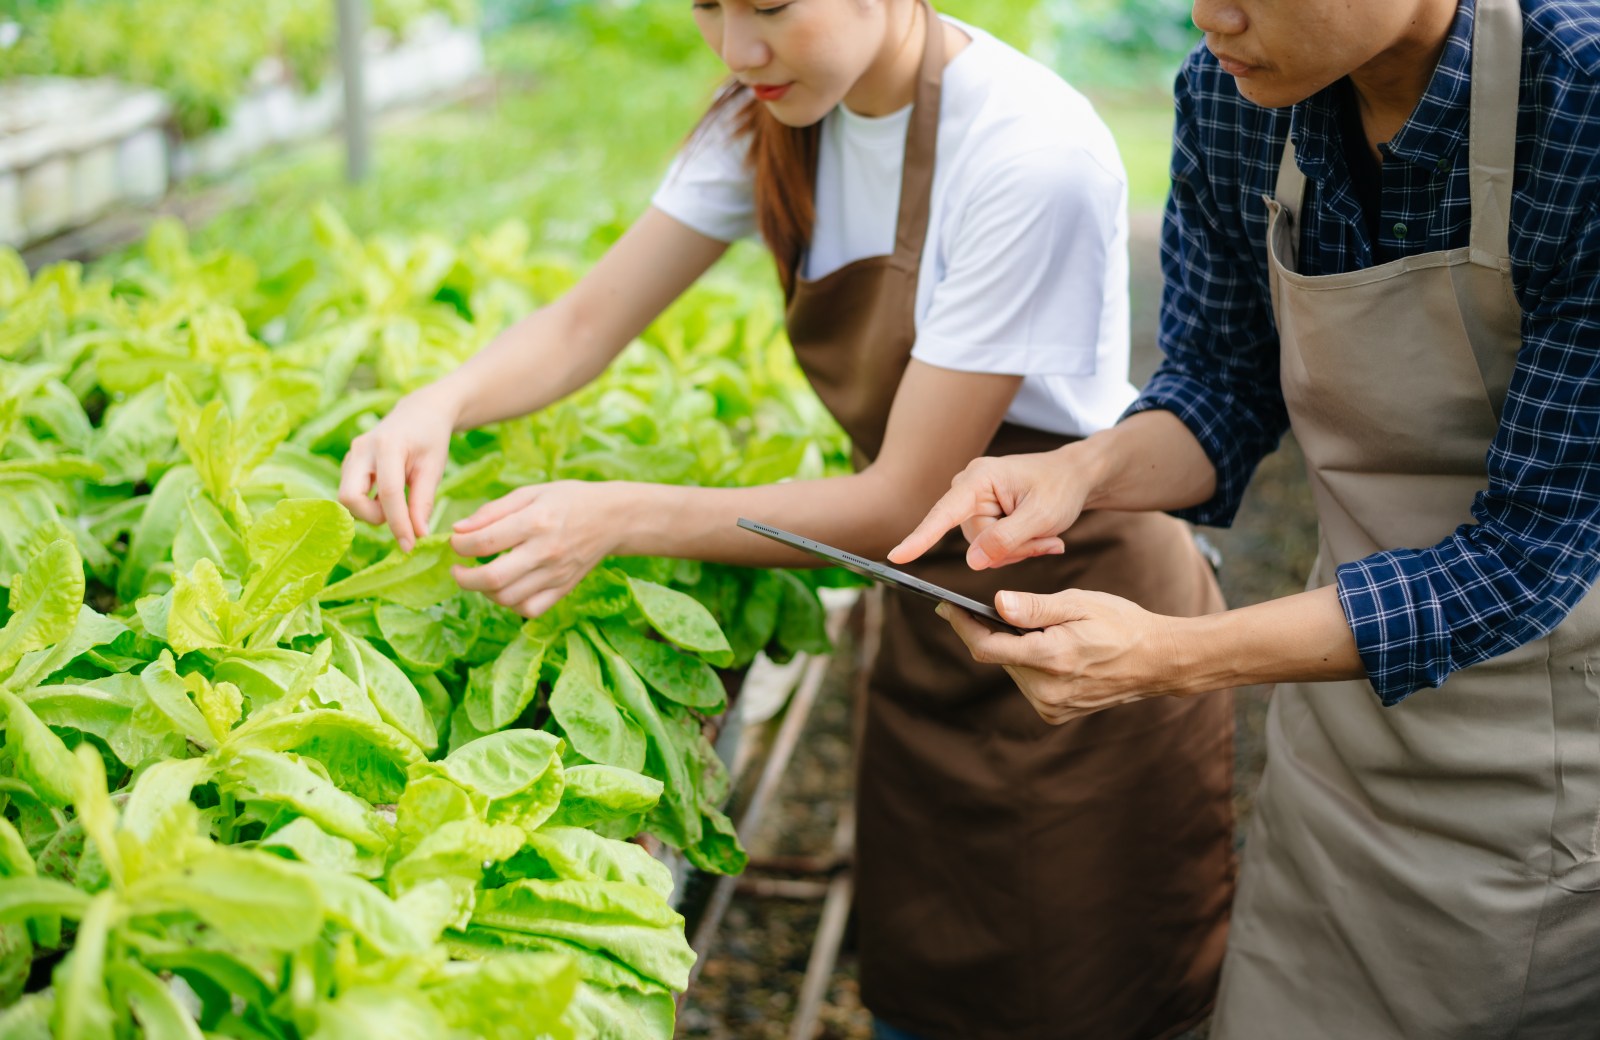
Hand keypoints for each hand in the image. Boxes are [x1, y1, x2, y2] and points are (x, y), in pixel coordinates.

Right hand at [338, 388, 460, 551]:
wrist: (419, 412)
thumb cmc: (430, 438)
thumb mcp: (434, 468)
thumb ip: (423, 501)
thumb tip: (418, 534)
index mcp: (387, 446)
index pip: (388, 493)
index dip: (398, 523)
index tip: (410, 545)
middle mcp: (362, 449)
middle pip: (349, 497)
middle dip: (372, 516)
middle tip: (399, 513)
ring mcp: (351, 455)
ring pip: (346, 497)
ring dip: (371, 510)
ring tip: (398, 501)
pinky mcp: (349, 463)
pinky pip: (350, 492)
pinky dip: (368, 502)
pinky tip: (387, 496)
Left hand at [448, 480, 625, 618]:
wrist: (612, 518)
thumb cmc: (568, 500)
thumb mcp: (530, 493)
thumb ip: (492, 511)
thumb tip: (458, 530)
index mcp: (535, 522)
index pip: (484, 542)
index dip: (459, 545)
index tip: (456, 542)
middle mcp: (545, 552)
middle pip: (492, 578)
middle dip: (463, 577)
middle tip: (457, 569)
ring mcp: (556, 575)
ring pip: (507, 598)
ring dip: (484, 592)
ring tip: (480, 577)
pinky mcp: (564, 589)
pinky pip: (530, 610)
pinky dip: (510, 605)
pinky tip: (506, 589)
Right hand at [888, 447, 1094, 570]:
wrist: (1076, 476)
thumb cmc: (1061, 488)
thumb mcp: (1041, 517)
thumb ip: (1005, 539)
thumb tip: (971, 561)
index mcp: (979, 479)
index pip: (944, 514)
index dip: (920, 538)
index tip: (896, 557)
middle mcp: (969, 487)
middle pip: (973, 540)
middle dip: (1009, 549)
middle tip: (1044, 539)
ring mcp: (974, 500)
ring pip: (983, 548)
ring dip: (1016, 549)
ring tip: (1044, 534)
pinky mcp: (982, 512)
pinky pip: (990, 544)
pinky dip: (1016, 547)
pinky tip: (1039, 536)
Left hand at [936, 589, 1187, 724]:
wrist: (1156, 661)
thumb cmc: (1120, 623)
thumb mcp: (1079, 603)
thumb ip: (1036, 606)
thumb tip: (997, 605)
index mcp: (1051, 659)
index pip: (988, 646)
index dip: (962, 626)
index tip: (945, 606)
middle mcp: (1047, 690)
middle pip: (998, 657)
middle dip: (992, 631)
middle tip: (994, 607)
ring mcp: (1051, 706)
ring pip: (1012, 669)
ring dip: (1014, 648)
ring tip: (1039, 628)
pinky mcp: (1055, 714)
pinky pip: (1028, 683)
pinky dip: (1030, 664)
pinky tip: (1051, 650)